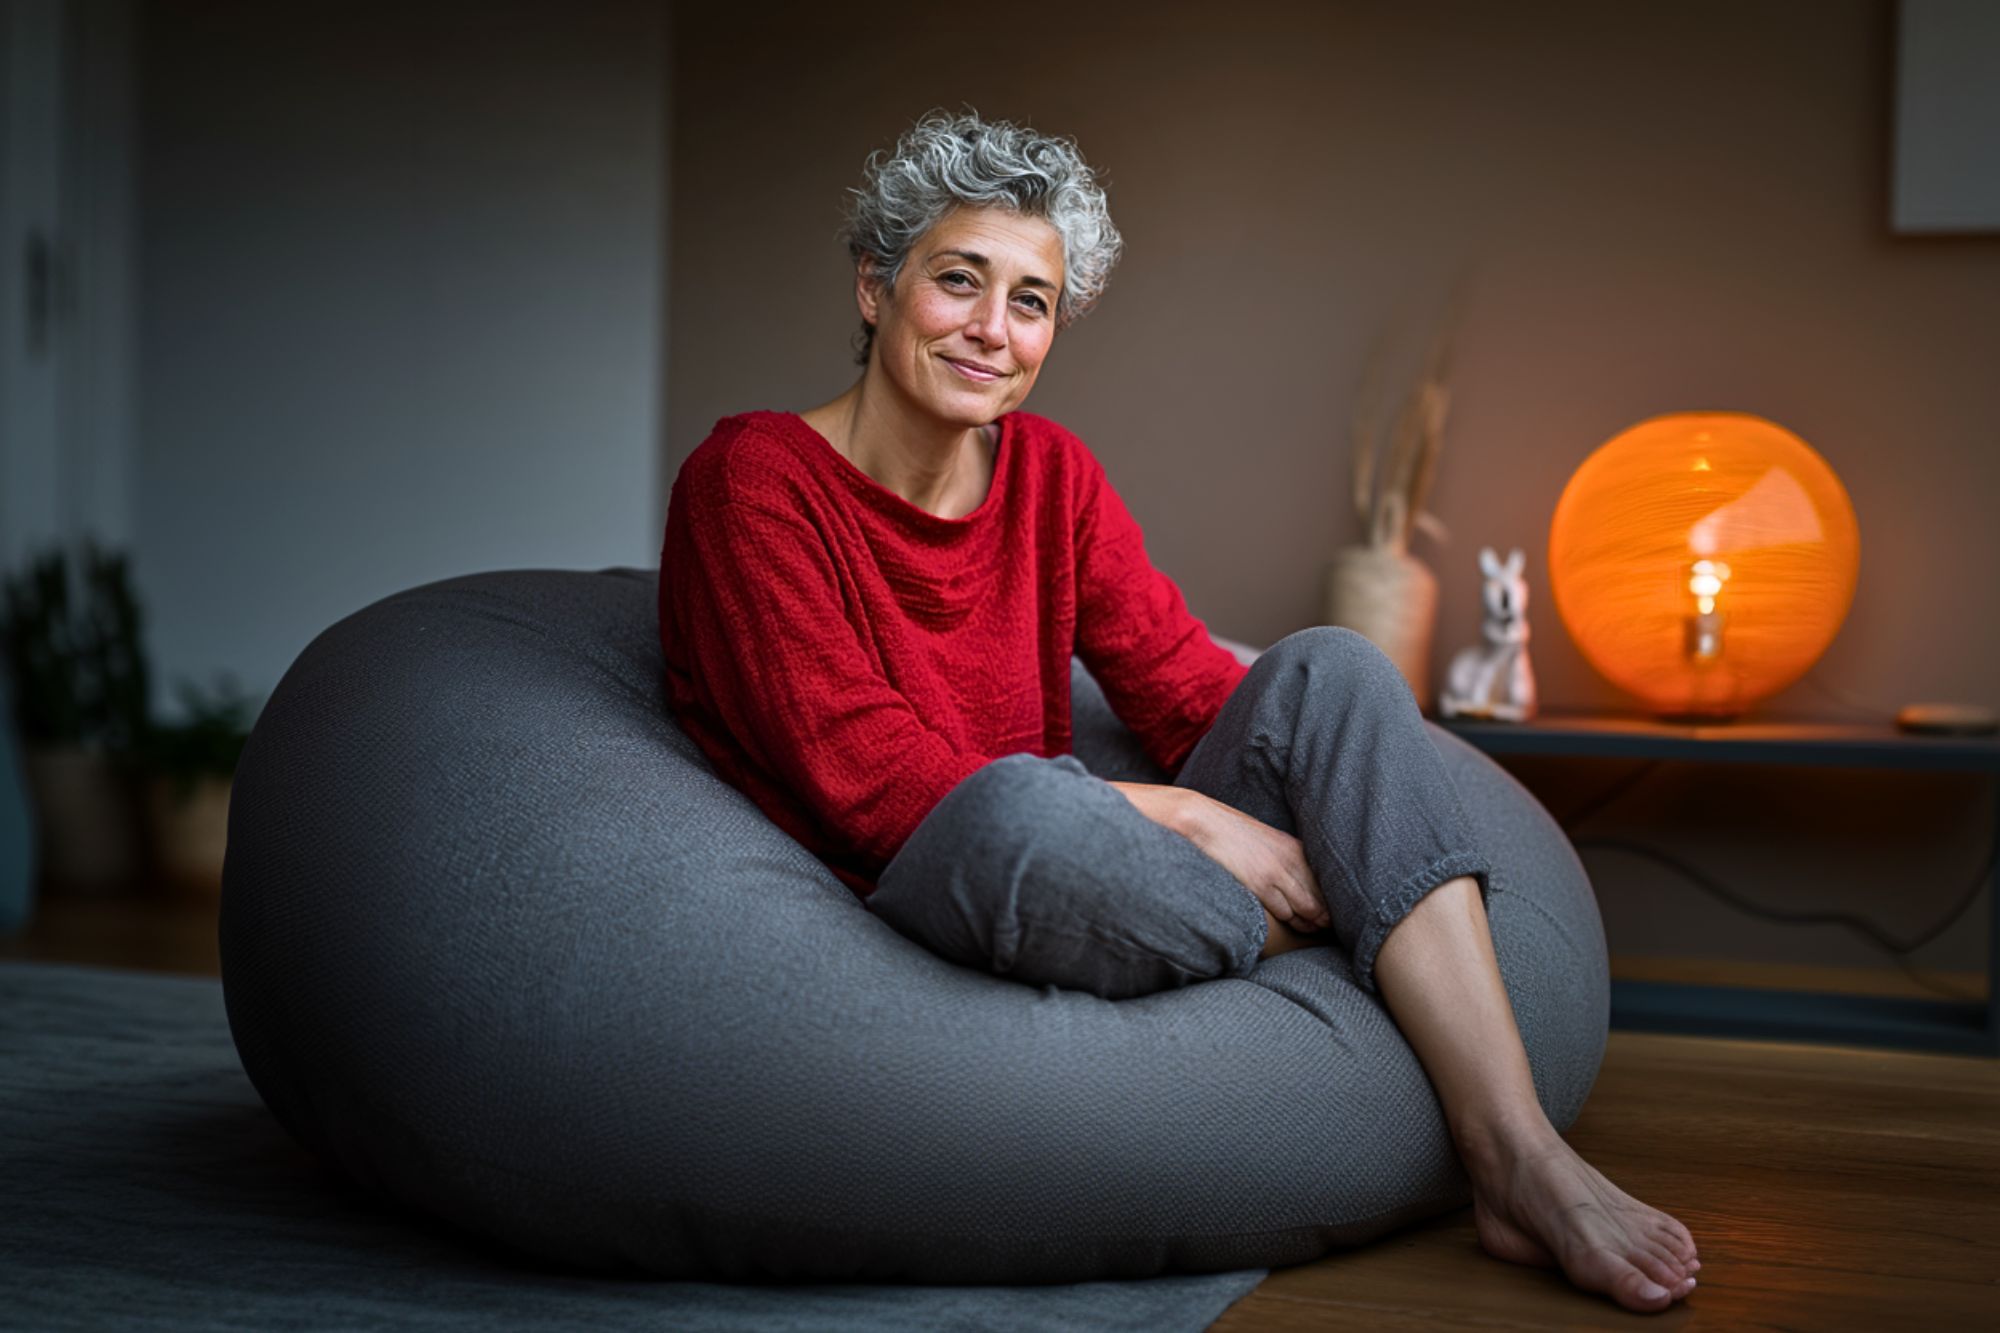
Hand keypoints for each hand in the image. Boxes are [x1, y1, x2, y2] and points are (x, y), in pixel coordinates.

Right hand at [1177, 792, 1329, 931]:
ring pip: (1306, 909)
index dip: (1329, 902)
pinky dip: (1290, 922)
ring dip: (1308, 924)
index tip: (1329, 914)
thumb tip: (1294, 882)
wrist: (1202, 821)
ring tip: (1311, 932)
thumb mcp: (1265, 841)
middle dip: (1324, 917)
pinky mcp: (1261, 884)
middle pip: (1320, 899)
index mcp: (1294, 848)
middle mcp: (1292, 859)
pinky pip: (1285, 912)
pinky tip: (1290, 925)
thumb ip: (1283, 859)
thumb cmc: (1229, 834)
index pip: (1324, 882)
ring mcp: (1277, 872)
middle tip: (1326, 930)